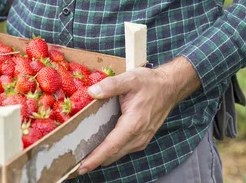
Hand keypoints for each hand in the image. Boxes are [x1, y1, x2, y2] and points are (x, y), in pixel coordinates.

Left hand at [78, 56, 200, 174]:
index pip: (111, 146)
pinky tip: (101, 145)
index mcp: (133, 124)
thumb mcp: (130, 78)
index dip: (95, 158)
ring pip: (118, 153)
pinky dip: (112, 150)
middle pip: (113, 154)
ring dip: (103, 156)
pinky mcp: (142, 139)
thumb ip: (110, 85)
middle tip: (75, 163)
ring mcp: (141, 139)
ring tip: (85, 155)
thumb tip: (91, 92)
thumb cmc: (150, 83)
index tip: (81, 167)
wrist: (170, 87)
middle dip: (94, 160)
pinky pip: (124, 149)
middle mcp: (138, 137)